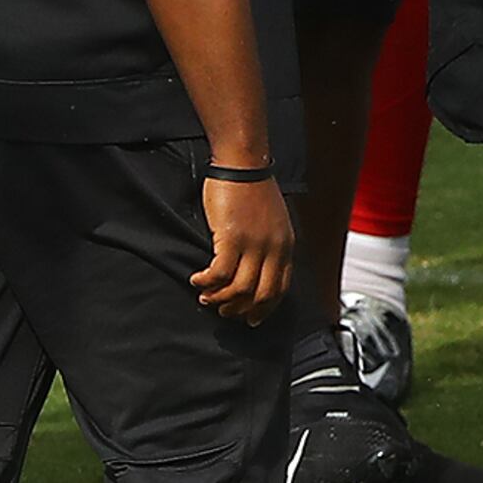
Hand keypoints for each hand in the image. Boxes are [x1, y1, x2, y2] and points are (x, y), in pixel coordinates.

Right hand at [191, 165, 293, 321]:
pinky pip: (219, 274)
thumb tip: (257, 269)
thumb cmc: (253, 188)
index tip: (251, 318)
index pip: (280, 288)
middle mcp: (273, 248)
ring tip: (206, 296)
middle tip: (224, 311)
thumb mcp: (273, 221)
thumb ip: (270, 245)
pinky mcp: (232, 238)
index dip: (265, 308)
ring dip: (220, 299)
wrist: (243, 164)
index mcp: (285, 245)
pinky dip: (206, 282)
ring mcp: (254, 244)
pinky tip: (197, 280)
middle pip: (261, 295)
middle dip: (241, 310)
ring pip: (239, 289)